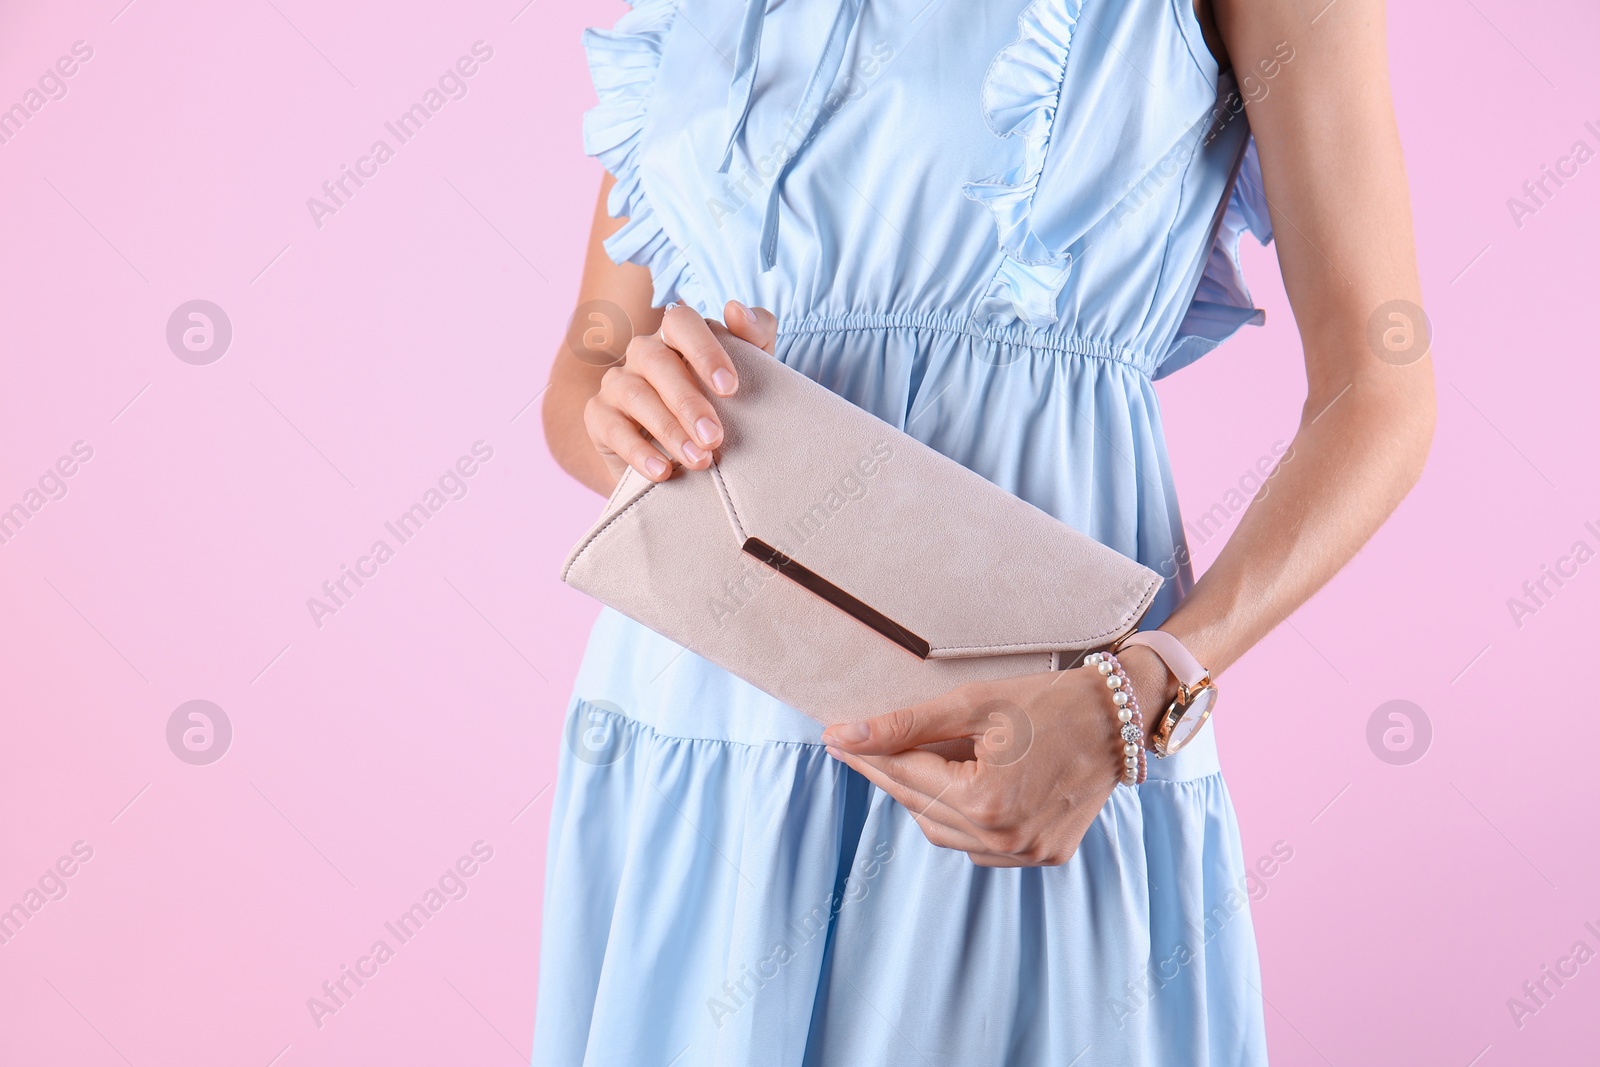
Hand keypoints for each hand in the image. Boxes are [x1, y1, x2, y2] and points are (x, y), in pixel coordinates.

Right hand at [584, 300, 777, 483]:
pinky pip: (611, 428)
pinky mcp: (598, 416)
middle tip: (715, 438)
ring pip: (635, 394)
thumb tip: (737, 310)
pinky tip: (663, 471)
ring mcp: (617, 383)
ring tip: (698, 459)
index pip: (681, 322)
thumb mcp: (749, 376)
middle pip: (657, 360)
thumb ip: (756, 338)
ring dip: (668, 429)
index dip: (705, 351)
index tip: (730, 389)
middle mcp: (643, 353)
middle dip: (689, 402)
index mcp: (677, 337)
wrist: (679, 462)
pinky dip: (638, 451)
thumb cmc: (720, 409)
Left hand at [820, 646, 1175, 866]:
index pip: (906, 776)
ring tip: (904, 764)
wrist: (1119, 717)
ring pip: (946, 833)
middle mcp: (1006, 840)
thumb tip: (846, 734)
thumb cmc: (1048, 701)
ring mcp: (1027, 855)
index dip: (867, 755)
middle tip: (858, 746)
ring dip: (922, 799)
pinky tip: (952, 788)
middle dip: (888, 775)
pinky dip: (958, 820)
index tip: (834, 738)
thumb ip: (906, 724)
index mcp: (987, 802)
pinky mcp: (1045, 856)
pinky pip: (979, 847)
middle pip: (921, 807)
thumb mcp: (973, 704)